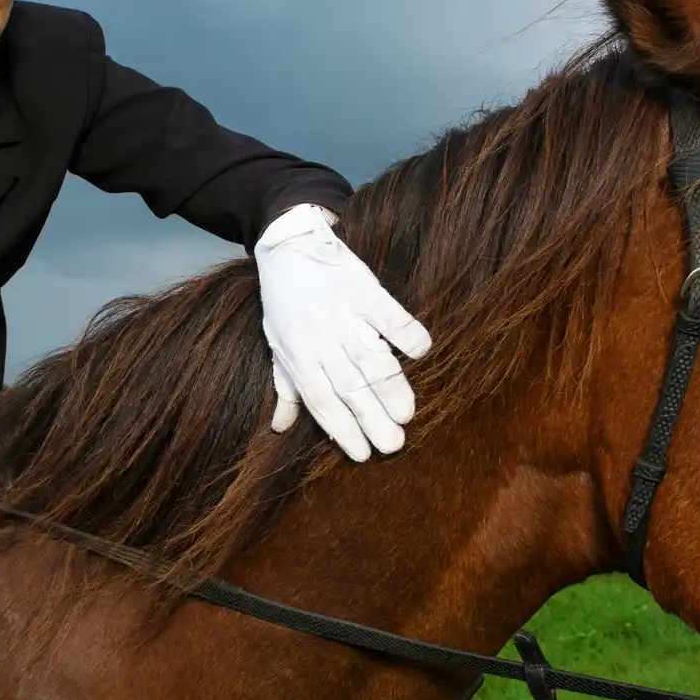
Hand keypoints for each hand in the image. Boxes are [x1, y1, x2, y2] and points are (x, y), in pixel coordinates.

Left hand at [253, 203, 430, 460]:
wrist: (289, 245)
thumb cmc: (284, 301)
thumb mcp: (278, 344)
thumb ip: (286, 387)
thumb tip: (281, 428)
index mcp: (298, 356)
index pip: (321, 402)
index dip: (341, 430)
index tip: (362, 454)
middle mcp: (320, 339)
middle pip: (348, 386)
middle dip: (371, 419)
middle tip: (393, 445)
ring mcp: (343, 315)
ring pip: (370, 357)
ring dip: (389, 386)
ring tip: (406, 413)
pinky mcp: (363, 289)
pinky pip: (387, 313)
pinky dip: (404, 331)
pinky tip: (421, 352)